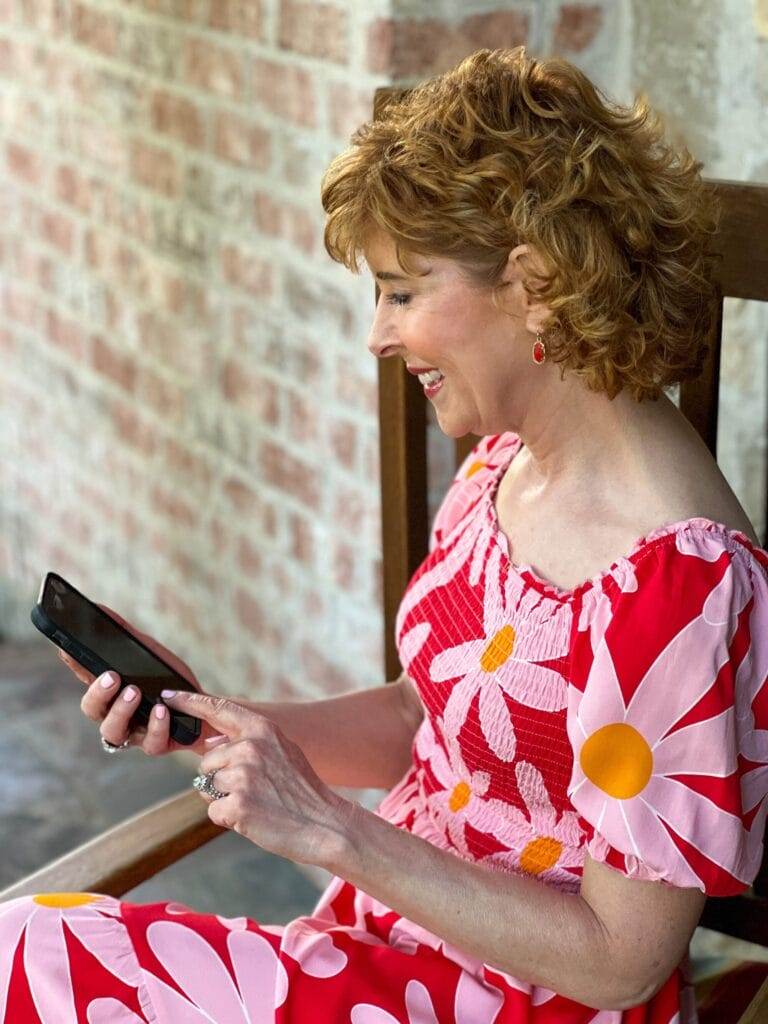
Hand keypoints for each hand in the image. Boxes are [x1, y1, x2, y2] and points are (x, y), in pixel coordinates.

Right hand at [66, 604, 217, 755]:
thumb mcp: (149, 653)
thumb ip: (125, 634)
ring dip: (121, 711)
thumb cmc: (170, 681)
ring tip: (134, 691)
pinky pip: (150, 743)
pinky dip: (155, 726)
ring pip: (112, 732)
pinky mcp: (157, 744)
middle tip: (113, 677)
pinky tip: (161, 710)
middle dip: (98, 693)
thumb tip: (99, 608)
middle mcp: (116, 714)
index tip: (67, 650)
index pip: (85, 677)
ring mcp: (134, 732)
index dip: (74, 665)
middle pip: (91, 710)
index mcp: (111, 691)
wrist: (204, 707)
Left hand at [163, 690, 355, 869]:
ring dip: (226, 799)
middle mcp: (249, 747)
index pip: (217, 709)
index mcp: (261, 729)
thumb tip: (211, 740)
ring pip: (209, 787)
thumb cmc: (302, 789)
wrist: (325, 824)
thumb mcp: (283, 751)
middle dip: (222, 778)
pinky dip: (229, 819)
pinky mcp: (237, 805)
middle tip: (256, 789)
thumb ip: (250, 741)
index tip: (167, 695)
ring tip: (258, 803)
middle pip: (208, 761)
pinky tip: (255, 818)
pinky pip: (214, 811)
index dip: (188, 701)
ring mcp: (242, 776)